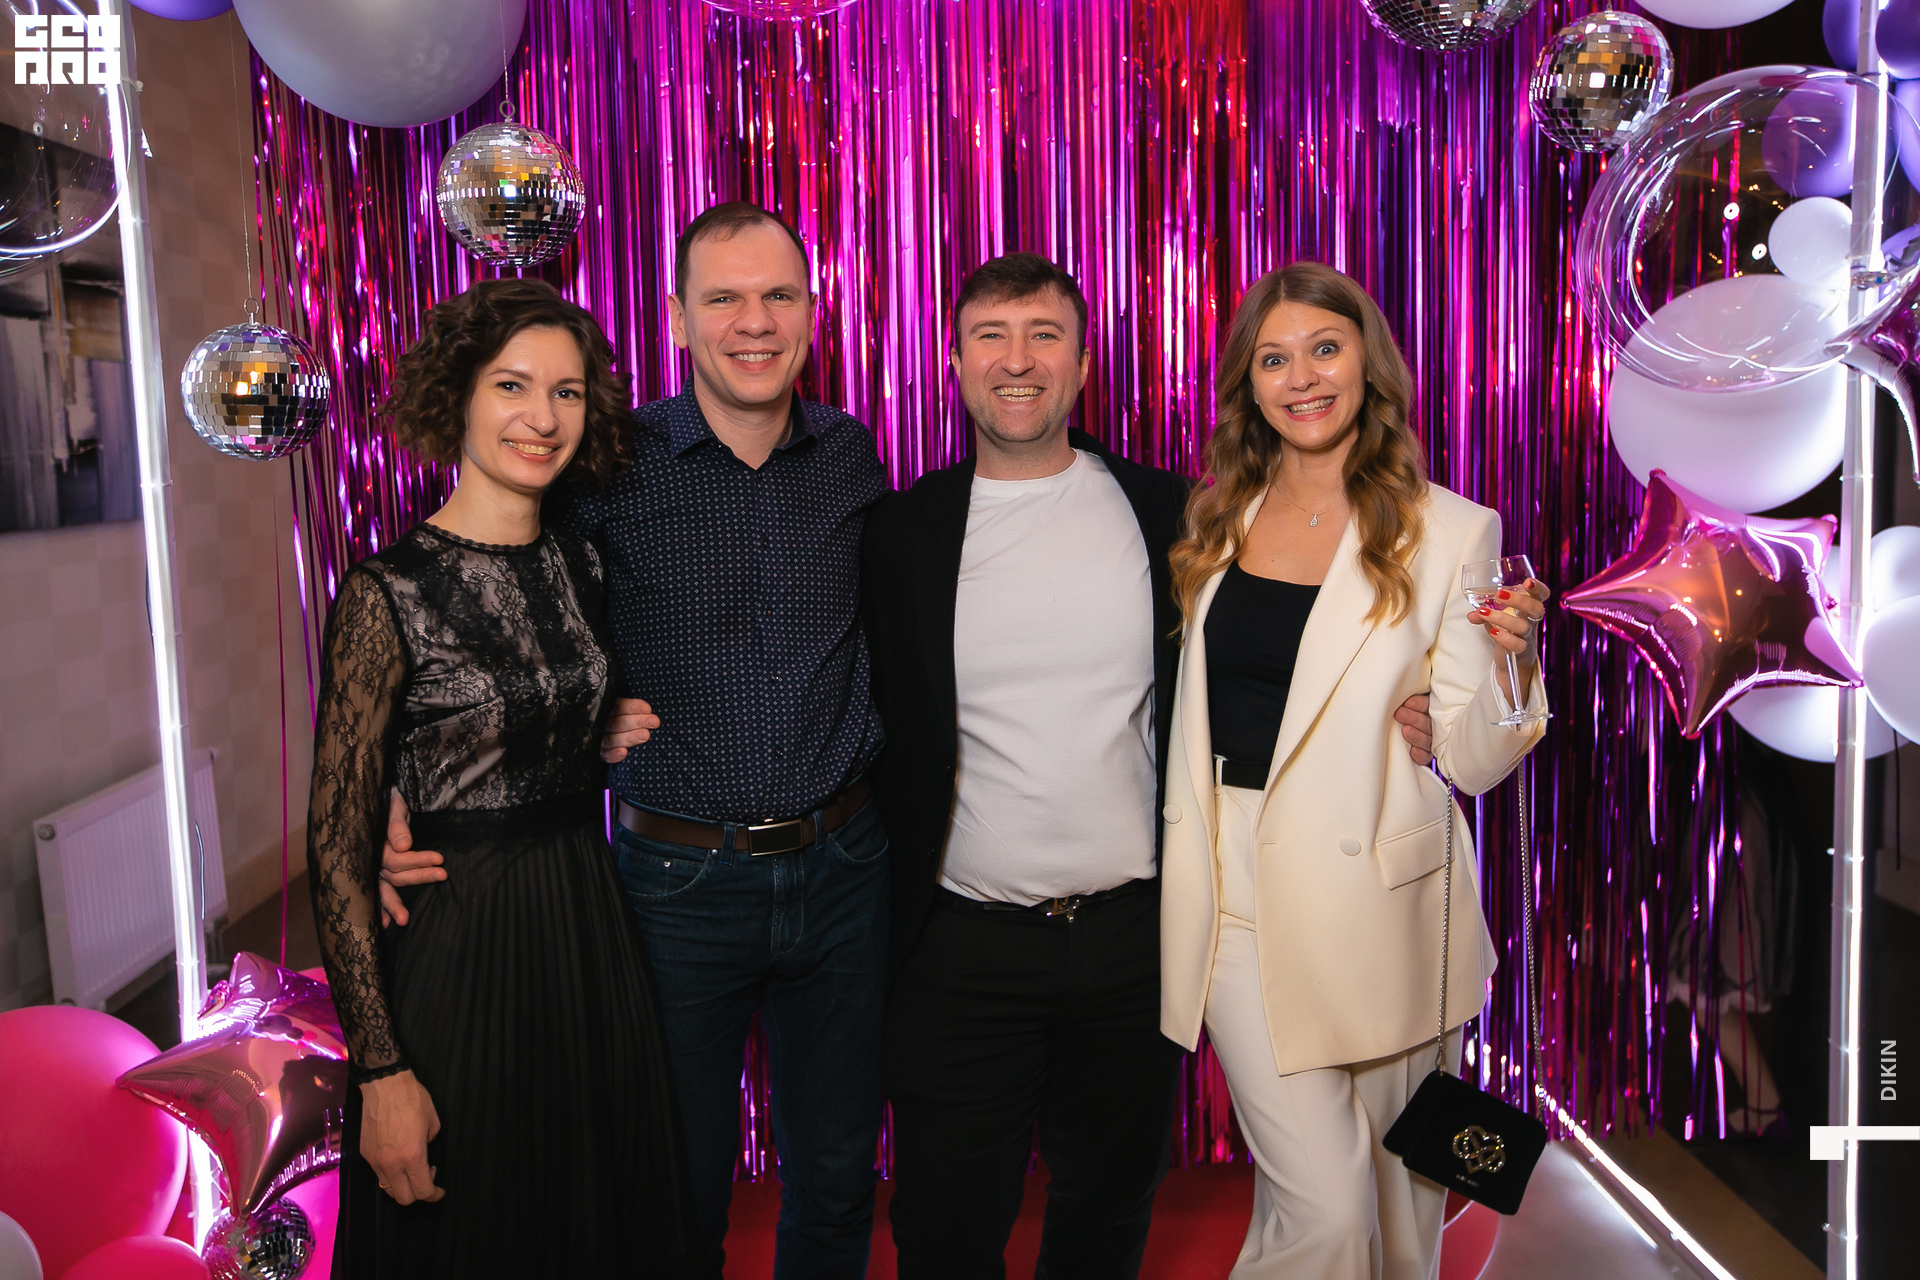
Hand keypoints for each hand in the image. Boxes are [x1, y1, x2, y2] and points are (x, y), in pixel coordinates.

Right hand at [359, 1070, 444, 1204]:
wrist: (385, 1084)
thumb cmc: (412, 1099)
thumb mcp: (433, 1123)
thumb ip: (429, 1145)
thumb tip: (422, 1155)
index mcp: (412, 1156)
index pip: (422, 1191)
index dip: (434, 1195)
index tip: (439, 1192)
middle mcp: (391, 1163)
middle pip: (403, 1198)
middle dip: (418, 1195)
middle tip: (427, 1178)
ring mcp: (375, 1160)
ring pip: (388, 1189)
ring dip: (402, 1186)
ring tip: (411, 1168)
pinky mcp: (365, 1154)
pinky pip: (378, 1174)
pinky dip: (390, 1174)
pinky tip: (397, 1159)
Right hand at [379, 790, 443, 928]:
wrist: (381, 801)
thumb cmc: (389, 802)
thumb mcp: (394, 807)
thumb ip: (397, 825)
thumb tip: (403, 845)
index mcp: (373, 843)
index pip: (395, 859)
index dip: (417, 860)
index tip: (439, 859)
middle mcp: (370, 859)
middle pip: (394, 875)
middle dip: (418, 877)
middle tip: (442, 875)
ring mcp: (373, 867)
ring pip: (385, 887)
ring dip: (394, 904)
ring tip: (404, 920)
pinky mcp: (378, 872)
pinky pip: (378, 892)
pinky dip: (381, 908)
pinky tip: (385, 924)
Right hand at [601, 697, 660, 762]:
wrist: (605, 742)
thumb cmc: (625, 722)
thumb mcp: (627, 712)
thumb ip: (634, 709)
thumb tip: (648, 710)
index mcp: (608, 710)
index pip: (618, 706)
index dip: (633, 707)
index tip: (648, 709)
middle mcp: (602, 725)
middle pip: (616, 723)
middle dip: (637, 722)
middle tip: (654, 722)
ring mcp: (601, 740)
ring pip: (612, 739)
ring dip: (630, 737)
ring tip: (646, 735)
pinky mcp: (602, 755)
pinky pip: (606, 755)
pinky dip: (614, 754)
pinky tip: (623, 752)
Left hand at [1394, 693, 1432, 767]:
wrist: (1395, 740)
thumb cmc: (1398, 713)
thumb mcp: (1402, 704)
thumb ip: (1403, 700)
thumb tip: (1392, 691)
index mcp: (1426, 709)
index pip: (1426, 705)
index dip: (1418, 704)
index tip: (1407, 702)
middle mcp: (1429, 725)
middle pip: (1425, 722)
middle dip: (1413, 718)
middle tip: (1400, 714)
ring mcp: (1428, 740)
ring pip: (1426, 739)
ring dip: (1416, 735)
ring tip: (1405, 731)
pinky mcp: (1425, 754)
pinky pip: (1425, 756)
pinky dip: (1419, 755)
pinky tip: (1412, 751)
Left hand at [1470, 578, 1550, 660]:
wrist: (1515, 657)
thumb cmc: (1508, 630)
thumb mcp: (1496, 618)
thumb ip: (1485, 613)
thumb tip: (1472, 615)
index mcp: (1529, 607)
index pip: (1541, 595)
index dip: (1538, 588)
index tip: (1528, 581)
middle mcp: (1531, 620)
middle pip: (1535, 608)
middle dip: (1518, 600)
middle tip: (1499, 595)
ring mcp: (1527, 635)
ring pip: (1522, 626)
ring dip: (1502, 618)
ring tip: (1484, 612)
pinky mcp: (1521, 649)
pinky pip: (1517, 644)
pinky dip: (1504, 637)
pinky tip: (1493, 631)